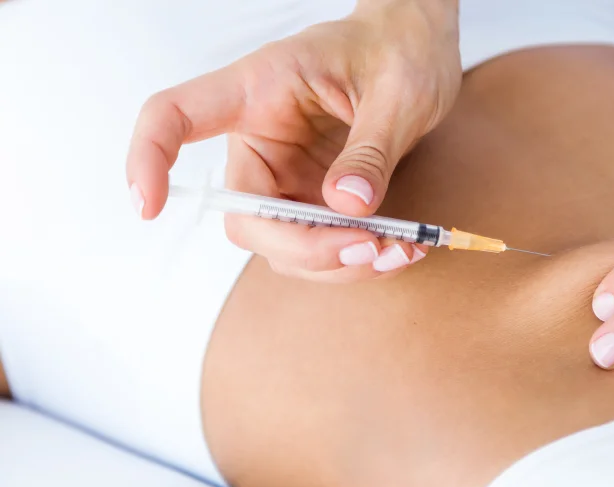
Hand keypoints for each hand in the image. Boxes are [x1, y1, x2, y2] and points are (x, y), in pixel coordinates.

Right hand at [125, 0, 460, 281]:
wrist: (419, 52)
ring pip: (285, 246)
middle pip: (246, 216)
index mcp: (259, 90)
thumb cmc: (397, 50)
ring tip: (401, 250)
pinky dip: (358, 258)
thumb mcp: (396, 92)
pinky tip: (400, 251)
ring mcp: (286, 177)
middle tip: (370, 246)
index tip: (148, 206)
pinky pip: (321, 247)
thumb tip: (348, 205)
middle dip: (305, 246)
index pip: (174, 116)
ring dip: (340, 262)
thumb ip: (371, 149)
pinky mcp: (315, 200)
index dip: (149, 158)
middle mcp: (262, 140)